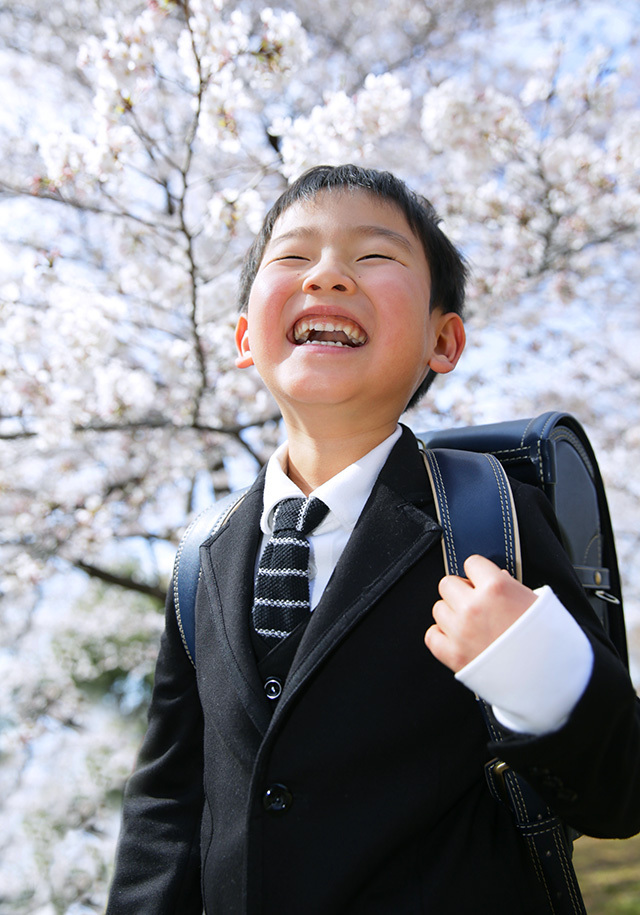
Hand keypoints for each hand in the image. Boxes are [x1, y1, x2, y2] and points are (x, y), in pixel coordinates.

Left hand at [424, 554, 536, 672]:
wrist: (548, 678)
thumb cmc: (547, 641)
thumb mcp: (536, 602)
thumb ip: (511, 586)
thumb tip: (496, 577)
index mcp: (496, 588)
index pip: (471, 563)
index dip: (479, 573)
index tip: (482, 582)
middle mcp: (474, 606)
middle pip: (448, 584)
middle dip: (461, 592)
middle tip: (476, 604)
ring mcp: (460, 630)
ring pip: (438, 608)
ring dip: (452, 615)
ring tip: (472, 625)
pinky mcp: (453, 654)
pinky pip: (432, 636)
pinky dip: (442, 637)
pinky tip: (458, 639)